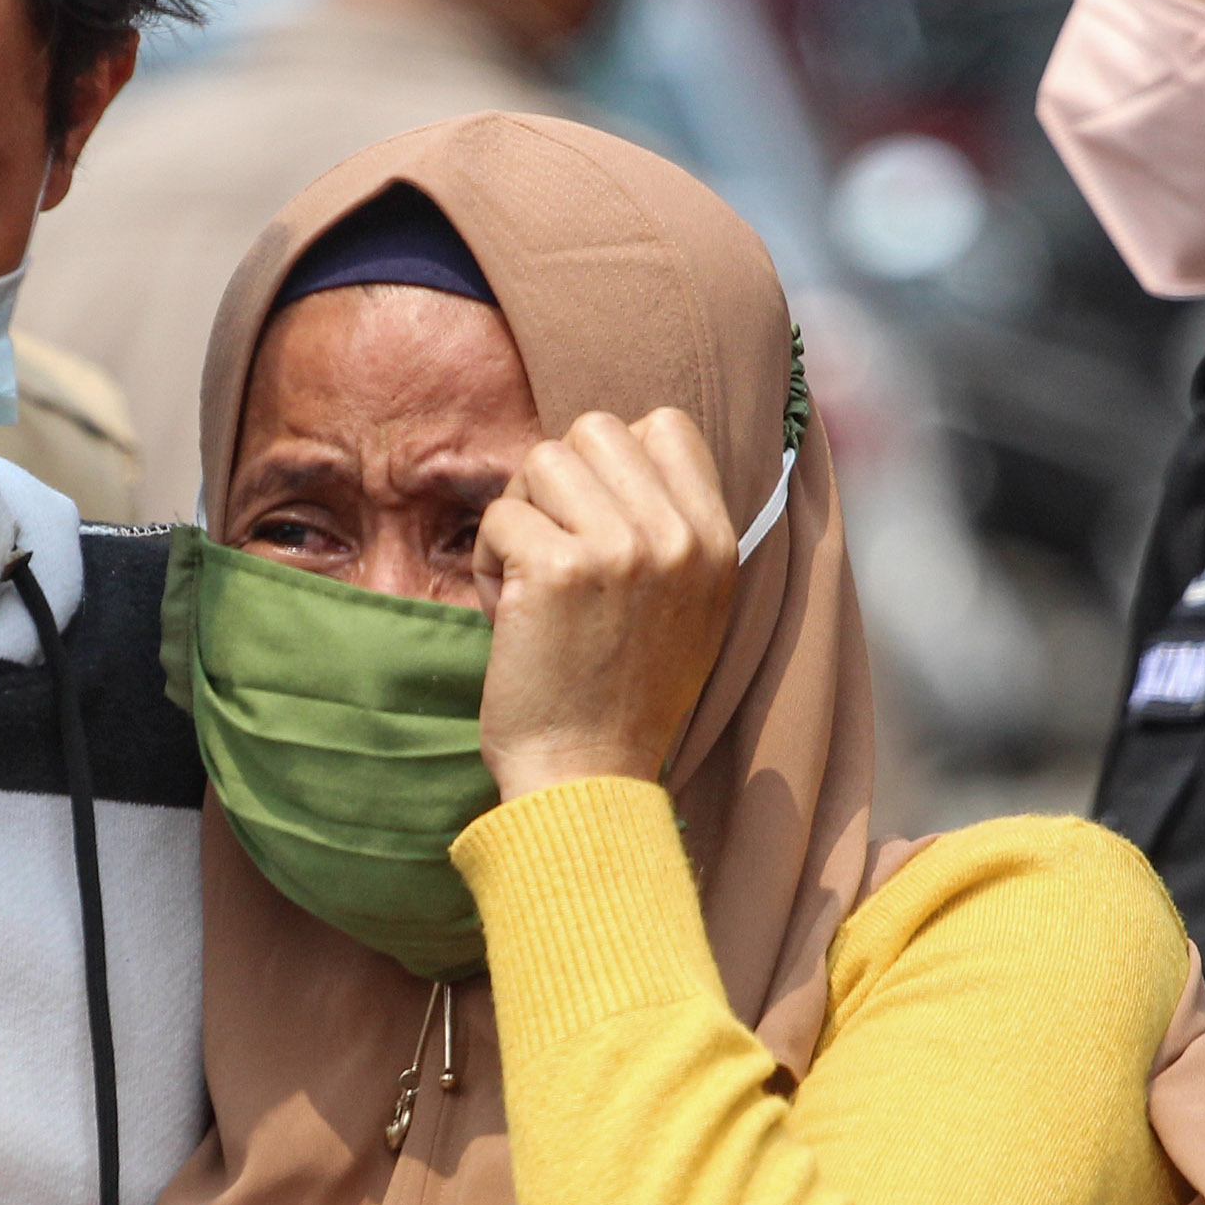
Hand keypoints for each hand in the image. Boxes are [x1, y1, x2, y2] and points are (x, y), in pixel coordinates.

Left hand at [473, 409, 740, 801]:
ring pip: (541, 460)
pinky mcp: (557, 569)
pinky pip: (499, 516)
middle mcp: (678, 537)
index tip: (592, 521)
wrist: (587, 779)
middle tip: (550, 550)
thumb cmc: (620, 696)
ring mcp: (621, 548)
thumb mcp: (688, 608)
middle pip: (594, 429)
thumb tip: (616, 449)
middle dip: (555, 483)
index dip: (612, 460)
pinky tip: (508, 616)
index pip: (665, 425)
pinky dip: (488, 563)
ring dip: (519, 517)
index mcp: (717, 542)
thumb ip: (668, 529)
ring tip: (529, 585)